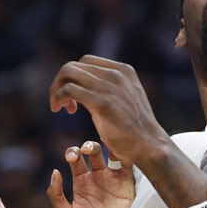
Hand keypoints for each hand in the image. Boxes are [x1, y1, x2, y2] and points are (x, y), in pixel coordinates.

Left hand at [48, 140, 133, 207]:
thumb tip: (55, 172)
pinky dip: (123, 153)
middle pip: (92, 152)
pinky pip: (126, 164)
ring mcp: (112, 179)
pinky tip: (116, 149)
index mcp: (81, 183)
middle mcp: (97, 178)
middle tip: (83, 152)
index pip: (75, 159)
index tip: (71, 158)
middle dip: (86, 147)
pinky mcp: (127, 184)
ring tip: (95, 149)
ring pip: (109, 154)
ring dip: (103, 147)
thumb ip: (56, 196)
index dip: (72, 153)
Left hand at [49, 56, 173, 170]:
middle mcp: (116, 74)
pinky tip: (62, 109)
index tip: (73, 97)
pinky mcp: (102, 102)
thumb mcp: (126, 100)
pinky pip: (69, 89)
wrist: (149, 145)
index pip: (86, 62)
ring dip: (56, 89)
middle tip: (62, 103)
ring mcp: (110, 86)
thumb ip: (111, 89)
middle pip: (74, 66)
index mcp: (123, 70)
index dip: (74, 77)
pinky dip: (58, 96)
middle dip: (61, 82)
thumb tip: (89, 88)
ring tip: (59, 106)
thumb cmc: (135, 129)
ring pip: (68, 73)